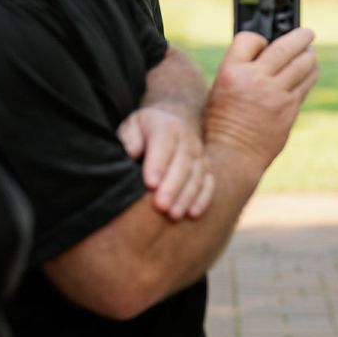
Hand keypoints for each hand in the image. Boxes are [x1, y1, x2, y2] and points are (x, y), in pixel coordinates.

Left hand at [120, 104, 215, 219]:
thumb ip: (129, 139)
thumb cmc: (143, 130)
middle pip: (183, 163)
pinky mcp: (206, 168)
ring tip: (173, 215)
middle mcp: (187, 138)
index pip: (163, 143)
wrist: (171, 121)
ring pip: (196, 176)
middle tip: (160, 206)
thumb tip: (132, 153)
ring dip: (186, 196)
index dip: (158, 164)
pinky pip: (208, 184)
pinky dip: (202, 199)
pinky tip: (192, 214)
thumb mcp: (131, 127)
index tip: (150, 184)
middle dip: (172, 186)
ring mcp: (199, 154)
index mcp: (165, 126)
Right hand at [205, 26, 318, 168]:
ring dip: (308, 55)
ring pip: (302, 64)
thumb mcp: (221, 88)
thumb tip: (268, 51)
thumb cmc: (222, 121)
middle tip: (307, 33)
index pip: (250, 38)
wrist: (232, 154)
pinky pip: (306, 83)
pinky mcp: (289, 109)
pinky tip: (310, 70)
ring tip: (310, 52)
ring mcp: (275, 94)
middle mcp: (255, 80)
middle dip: (300, 37)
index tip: (266, 40)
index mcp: (231, 72)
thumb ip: (243, 68)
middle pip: (284, 47)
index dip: (260, 38)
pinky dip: (310, 73)